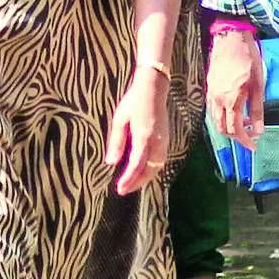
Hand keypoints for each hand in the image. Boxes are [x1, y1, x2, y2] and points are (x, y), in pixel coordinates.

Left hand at [106, 68, 171, 196]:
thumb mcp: (120, 119)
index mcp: (144, 135)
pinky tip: (142, 171)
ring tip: (132, 183)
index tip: (120, 189)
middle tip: (124, 190)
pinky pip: (161, 160)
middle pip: (150, 170)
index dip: (129, 179)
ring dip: (145, 177)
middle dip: (138, 183)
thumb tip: (111, 163)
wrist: (153, 89)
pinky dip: (152, 169)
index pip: (137, 164)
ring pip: (157, 167)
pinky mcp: (167, 139)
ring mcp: (165, 140)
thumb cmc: (133, 102)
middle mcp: (157, 141)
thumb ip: (116, 142)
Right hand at [206, 25, 264, 145]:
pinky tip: (234, 110)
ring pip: (215, 119)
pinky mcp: (209, 86)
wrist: (231, 37)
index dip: (245, 140)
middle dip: (235, 137)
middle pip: (222, 128)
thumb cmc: (248, 59)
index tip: (254, 145)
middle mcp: (217, 100)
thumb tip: (259, 130)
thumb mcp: (258, 85)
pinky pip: (213, 108)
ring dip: (228, 126)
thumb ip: (257, 110)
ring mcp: (211, 93)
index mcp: (231, 100)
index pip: (234, 129)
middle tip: (249, 137)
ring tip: (244, 124)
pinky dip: (222, 116)